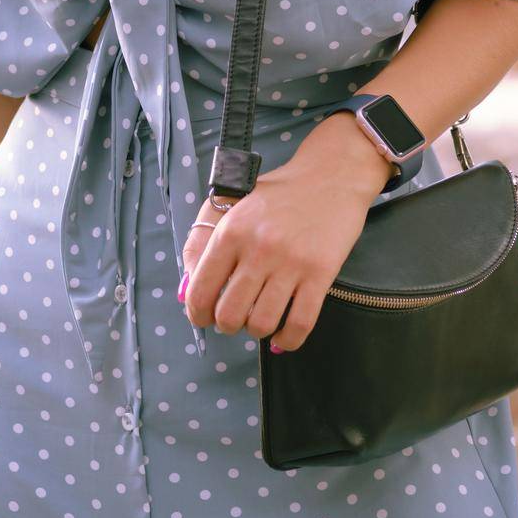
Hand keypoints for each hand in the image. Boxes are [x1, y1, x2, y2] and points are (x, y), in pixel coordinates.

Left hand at [179, 113, 391, 352]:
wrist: (330, 177)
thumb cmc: (279, 193)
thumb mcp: (234, 205)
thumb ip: (204, 244)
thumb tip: (187, 291)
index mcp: (231, 230)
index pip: (201, 289)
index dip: (197, 313)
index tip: (203, 317)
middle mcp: (258, 248)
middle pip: (229, 314)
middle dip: (227, 325)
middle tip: (234, 318)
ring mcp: (291, 263)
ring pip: (262, 323)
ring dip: (257, 331)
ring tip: (259, 320)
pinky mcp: (320, 274)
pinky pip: (299, 324)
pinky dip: (287, 340)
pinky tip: (282, 336)